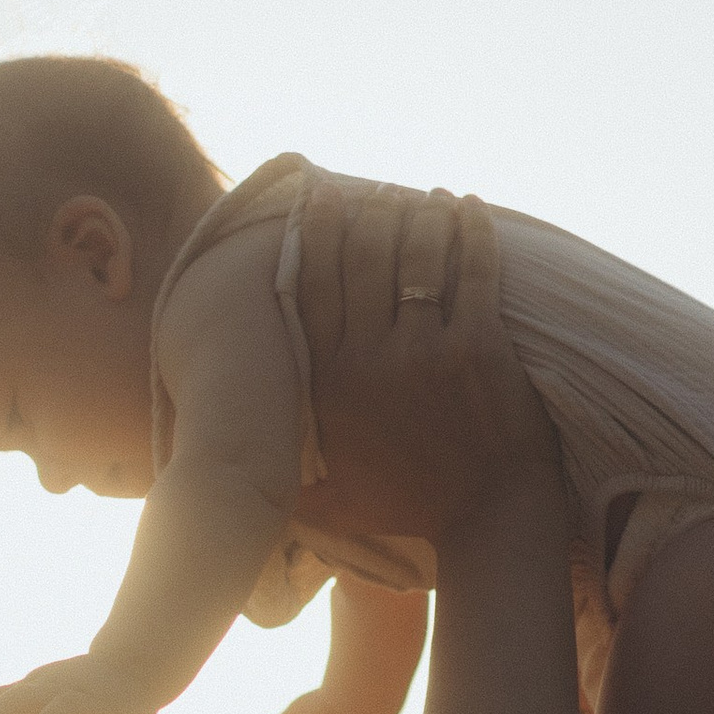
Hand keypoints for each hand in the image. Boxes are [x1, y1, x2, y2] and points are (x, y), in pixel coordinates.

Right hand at [292, 182, 564, 549]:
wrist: (486, 520)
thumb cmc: (407, 511)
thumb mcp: (327, 500)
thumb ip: (280, 476)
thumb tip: (227, 471)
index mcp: (330, 384)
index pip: (313, 285)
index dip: (316, 231)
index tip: (320, 198)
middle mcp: (371, 359)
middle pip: (364, 258)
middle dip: (370, 212)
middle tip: (378, 193)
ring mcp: (427, 350)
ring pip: (417, 254)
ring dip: (419, 214)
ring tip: (424, 198)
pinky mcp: (479, 347)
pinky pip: (473, 269)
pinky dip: (471, 230)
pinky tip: (467, 207)